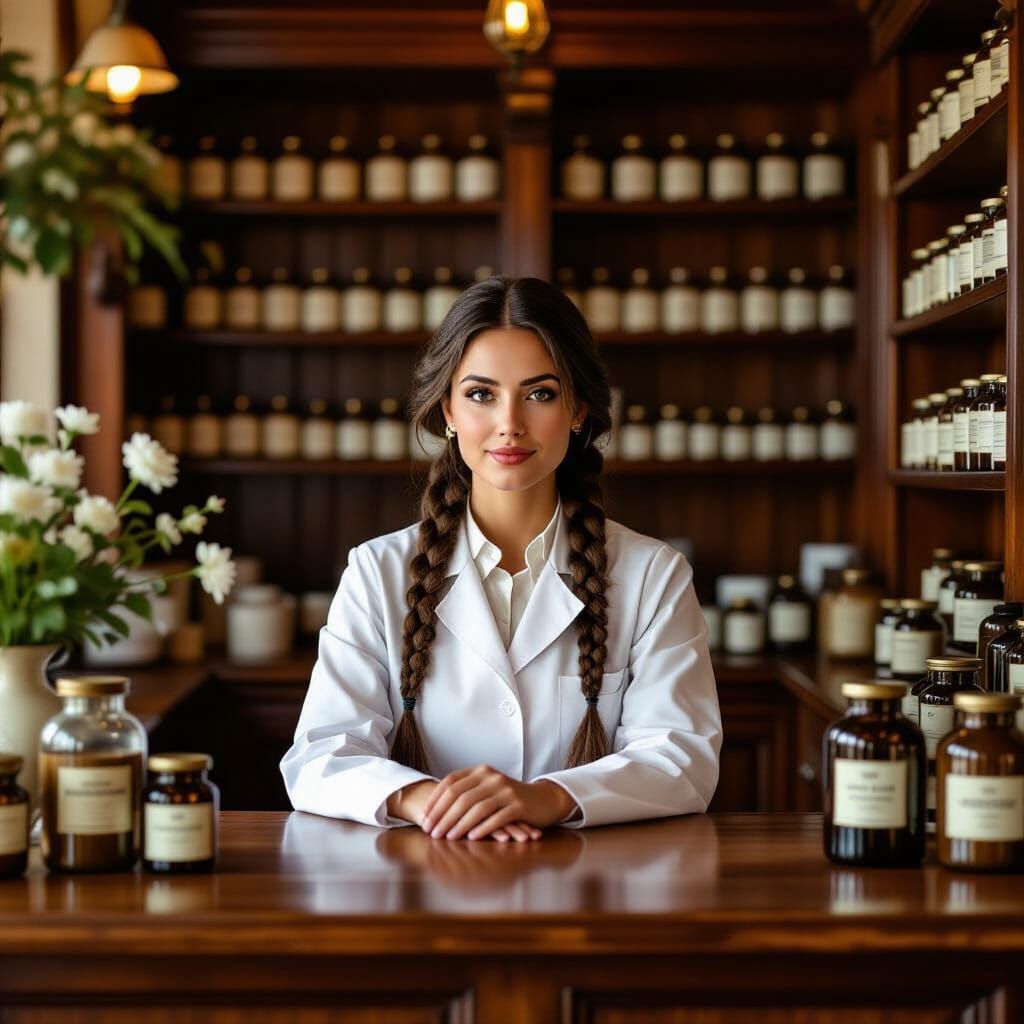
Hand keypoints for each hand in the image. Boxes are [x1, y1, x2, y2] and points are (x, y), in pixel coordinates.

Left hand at [420, 765, 575, 841]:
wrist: (542, 799)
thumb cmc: (509, 797)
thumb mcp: (487, 788)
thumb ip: (467, 792)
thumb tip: (436, 810)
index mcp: (481, 771)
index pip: (451, 783)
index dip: (436, 801)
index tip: (424, 818)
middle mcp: (492, 777)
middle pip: (461, 796)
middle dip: (443, 816)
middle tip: (431, 832)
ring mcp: (506, 790)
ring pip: (477, 807)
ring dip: (459, 824)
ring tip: (447, 837)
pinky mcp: (518, 805)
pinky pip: (497, 817)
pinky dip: (482, 828)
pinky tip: (472, 838)